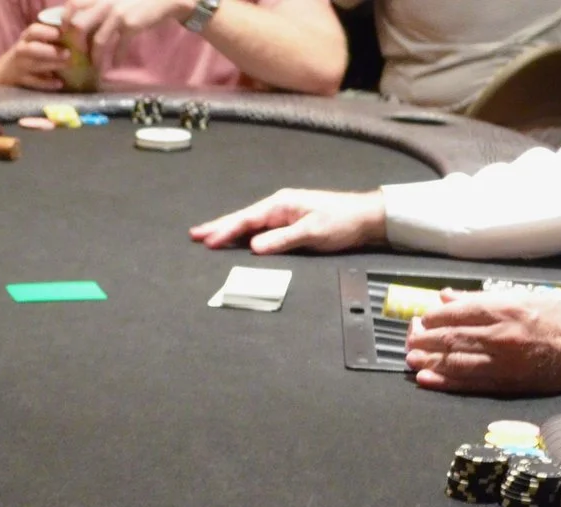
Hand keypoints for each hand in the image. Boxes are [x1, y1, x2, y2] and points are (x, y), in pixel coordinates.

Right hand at [0, 20, 69, 88]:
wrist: (3, 74)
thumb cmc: (26, 57)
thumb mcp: (32, 44)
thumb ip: (48, 41)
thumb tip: (74, 38)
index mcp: (25, 39)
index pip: (33, 31)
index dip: (46, 32)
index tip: (60, 34)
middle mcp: (20, 51)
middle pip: (32, 49)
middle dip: (50, 51)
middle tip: (68, 53)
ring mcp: (19, 67)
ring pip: (34, 65)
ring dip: (52, 65)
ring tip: (67, 65)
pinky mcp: (20, 81)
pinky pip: (34, 82)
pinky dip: (47, 83)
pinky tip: (59, 83)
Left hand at [62, 0, 185, 69]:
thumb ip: (97, 6)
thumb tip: (79, 25)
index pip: (70, 6)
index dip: (63, 23)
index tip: (65, 36)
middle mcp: (103, 2)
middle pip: (77, 25)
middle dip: (75, 44)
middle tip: (79, 54)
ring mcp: (116, 14)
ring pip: (97, 41)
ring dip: (95, 58)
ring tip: (97, 66)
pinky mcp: (130, 25)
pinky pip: (117, 47)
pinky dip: (115, 59)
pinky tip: (116, 64)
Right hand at [188, 188, 385, 253]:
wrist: (365, 217)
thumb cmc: (342, 221)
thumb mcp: (312, 232)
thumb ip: (282, 239)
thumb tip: (254, 247)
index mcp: (281, 204)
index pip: (247, 220)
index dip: (225, 231)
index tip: (207, 242)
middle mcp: (279, 207)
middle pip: (242, 219)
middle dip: (219, 227)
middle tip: (195, 235)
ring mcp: (283, 215)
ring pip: (250, 224)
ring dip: (229, 231)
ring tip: (208, 237)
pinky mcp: (289, 224)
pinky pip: (260, 229)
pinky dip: (245, 235)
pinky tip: (237, 240)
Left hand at [403, 297, 560, 394]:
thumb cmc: (557, 320)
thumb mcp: (523, 297)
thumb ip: (482, 298)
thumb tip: (447, 296)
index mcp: (506, 309)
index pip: (459, 311)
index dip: (434, 316)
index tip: (421, 317)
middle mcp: (502, 335)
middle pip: (452, 337)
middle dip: (425, 339)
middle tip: (409, 339)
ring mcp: (503, 362)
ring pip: (456, 361)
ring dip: (429, 360)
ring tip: (411, 359)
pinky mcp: (507, 383)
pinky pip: (469, 383)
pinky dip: (445, 381)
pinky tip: (427, 379)